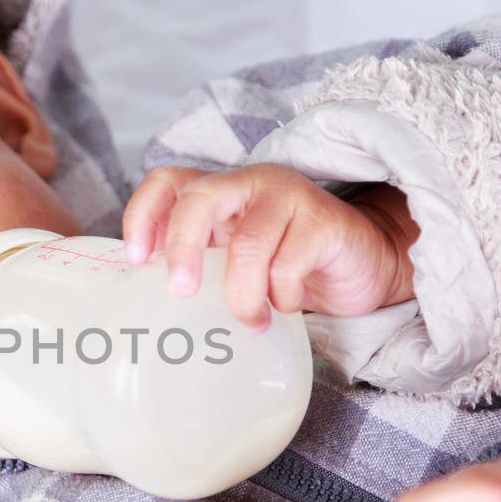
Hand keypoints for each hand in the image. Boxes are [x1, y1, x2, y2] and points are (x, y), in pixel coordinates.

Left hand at [121, 163, 416, 329]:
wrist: (364, 264)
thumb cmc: (289, 264)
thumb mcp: (236, 260)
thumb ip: (203, 263)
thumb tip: (152, 299)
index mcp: (221, 190)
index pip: (167, 181)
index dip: (143, 215)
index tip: (136, 260)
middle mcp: (251, 183)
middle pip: (200, 198)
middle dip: (182, 247)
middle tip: (180, 291)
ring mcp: (289, 197)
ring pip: (247, 243)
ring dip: (242, 294)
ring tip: (250, 320)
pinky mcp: (324, 222)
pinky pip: (288, 265)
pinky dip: (281, 297)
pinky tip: (287, 306)